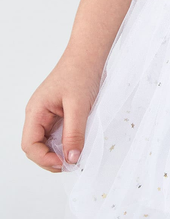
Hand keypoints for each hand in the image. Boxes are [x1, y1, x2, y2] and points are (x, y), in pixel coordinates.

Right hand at [22, 54, 101, 172]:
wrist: (89, 54)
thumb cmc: (81, 72)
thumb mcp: (79, 106)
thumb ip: (74, 133)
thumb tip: (71, 159)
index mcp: (36, 111)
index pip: (30, 145)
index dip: (44, 159)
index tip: (64, 164)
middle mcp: (38, 115)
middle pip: (36, 147)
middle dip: (51, 159)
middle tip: (72, 164)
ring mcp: (48, 115)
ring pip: (48, 142)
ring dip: (59, 152)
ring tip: (76, 157)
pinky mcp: (59, 113)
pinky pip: (58, 134)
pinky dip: (66, 142)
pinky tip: (78, 144)